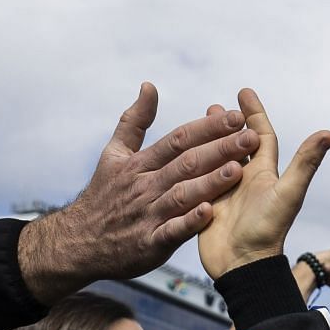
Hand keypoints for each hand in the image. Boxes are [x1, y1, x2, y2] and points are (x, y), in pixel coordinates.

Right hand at [18, 88, 257, 302]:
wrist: (79, 242)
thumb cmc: (103, 196)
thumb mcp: (113, 154)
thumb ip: (135, 121)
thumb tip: (149, 86)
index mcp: (140, 163)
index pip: (178, 139)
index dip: (208, 127)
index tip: (237, 116)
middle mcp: (145, 186)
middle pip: (186, 163)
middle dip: (220, 149)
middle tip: (250, 137)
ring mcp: (147, 215)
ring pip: (182, 195)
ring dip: (210, 182)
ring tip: (238, 169)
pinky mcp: (149, 243)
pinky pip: (171, 231)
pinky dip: (189, 222)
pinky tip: (210, 212)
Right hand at [198, 88, 329, 279]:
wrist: (244, 266)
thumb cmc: (268, 230)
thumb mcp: (288, 192)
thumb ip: (306, 162)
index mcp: (264, 173)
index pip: (260, 136)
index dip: (254, 114)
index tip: (244, 92)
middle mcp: (245, 182)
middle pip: (235, 146)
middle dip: (226, 125)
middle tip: (215, 106)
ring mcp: (225, 195)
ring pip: (214, 162)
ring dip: (207, 142)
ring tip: (196, 125)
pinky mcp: (206, 208)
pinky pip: (197, 183)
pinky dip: (190, 169)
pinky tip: (178, 158)